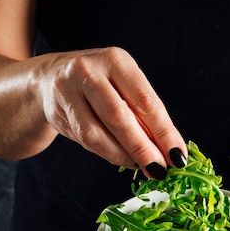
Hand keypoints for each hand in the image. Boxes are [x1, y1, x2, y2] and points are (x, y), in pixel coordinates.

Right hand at [35, 46, 186, 175]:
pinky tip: (124, 159)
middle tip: (160, 169)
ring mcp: (68, 90)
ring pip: (97, 132)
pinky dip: (108, 154)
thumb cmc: (102, 87)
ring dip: (124, 155)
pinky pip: (86, 140)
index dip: (164, 131)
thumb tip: (170, 152)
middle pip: (119, 116)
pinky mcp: (57, 110)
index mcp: (116, 60)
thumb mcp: (125, 89)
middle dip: (143, 147)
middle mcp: (90, 70)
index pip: (145, 100)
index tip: (178, 155)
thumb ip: (145, 116)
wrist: (51, 80)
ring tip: (144, 167)